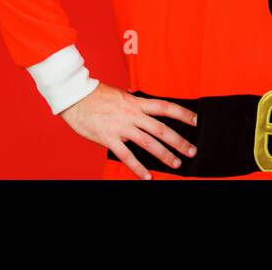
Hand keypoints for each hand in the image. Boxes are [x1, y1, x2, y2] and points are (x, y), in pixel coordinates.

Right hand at [59, 81, 198, 179]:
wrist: (75, 96)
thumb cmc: (97, 96)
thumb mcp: (121, 95)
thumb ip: (135, 104)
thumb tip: (147, 109)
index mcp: (136, 102)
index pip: (166, 107)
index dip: (183, 114)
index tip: (196, 120)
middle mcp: (132, 114)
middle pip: (161, 129)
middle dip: (179, 141)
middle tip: (191, 150)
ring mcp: (121, 127)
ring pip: (148, 143)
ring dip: (164, 154)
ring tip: (175, 163)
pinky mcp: (109, 138)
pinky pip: (126, 156)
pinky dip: (137, 168)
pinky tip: (147, 176)